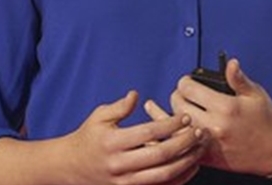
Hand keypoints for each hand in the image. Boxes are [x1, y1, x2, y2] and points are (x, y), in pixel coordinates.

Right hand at [59, 90, 206, 184]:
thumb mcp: (98, 117)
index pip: (148, 132)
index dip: (170, 124)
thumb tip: (136, 95)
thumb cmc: (88, 138)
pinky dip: (179, 178)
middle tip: (199, 132)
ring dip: (187, 161)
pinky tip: (190, 166)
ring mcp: (126, 181)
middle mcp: (120, 164)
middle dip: (184, 143)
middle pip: (160, 155)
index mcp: (112, 142)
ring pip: (164, 174)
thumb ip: (119, 107)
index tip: (185, 117)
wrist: (72, 167)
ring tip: (199, 148)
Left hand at [158, 59, 271, 175]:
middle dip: (177, 95)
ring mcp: (209, 143)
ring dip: (170, 115)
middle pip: (177, 104)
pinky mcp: (207, 157)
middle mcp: (215, 126)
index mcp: (226, 107)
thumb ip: (238, 79)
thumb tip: (231, 62)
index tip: (188, 81)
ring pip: (175, 126)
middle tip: (182, 94)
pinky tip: (166, 128)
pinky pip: (181, 146)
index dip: (185, 81)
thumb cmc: (267, 121)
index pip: (189, 88)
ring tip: (166, 107)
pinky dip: (171, 137)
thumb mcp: (255, 94)